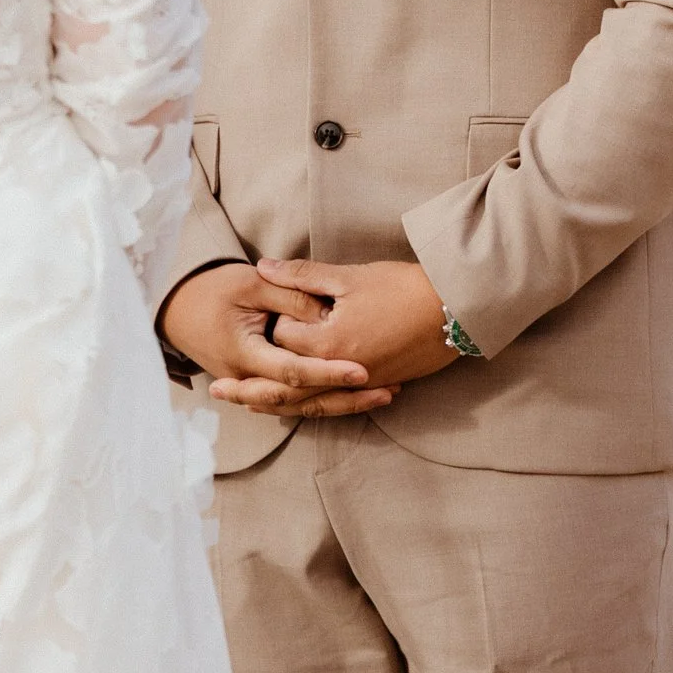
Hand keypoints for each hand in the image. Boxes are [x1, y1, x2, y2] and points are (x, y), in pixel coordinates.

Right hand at [159, 262, 396, 420]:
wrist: (175, 306)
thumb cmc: (211, 289)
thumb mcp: (250, 284)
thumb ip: (289, 296)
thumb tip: (327, 313)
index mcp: (244, 355)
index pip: (294, 372)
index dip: (329, 372)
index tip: (364, 370)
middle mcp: (250, 380)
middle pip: (303, 400)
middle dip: (346, 398)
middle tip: (388, 389)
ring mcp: (254, 387)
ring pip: (302, 406)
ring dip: (343, 402)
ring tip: (385, 394)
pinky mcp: (259, 384)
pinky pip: (295, 400)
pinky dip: (326, 398)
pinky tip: (356, 394)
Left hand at [257, 257, 457, 389]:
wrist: (456, 309)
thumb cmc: (403, 288)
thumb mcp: (349, 276)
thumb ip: (301, 276)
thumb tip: (262, 267)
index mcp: (328, 344)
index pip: (283, 340)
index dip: (274, 320)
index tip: (269, 302)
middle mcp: (340, 372)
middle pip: (284, 387)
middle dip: (248, 390)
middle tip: (216, 392)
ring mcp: (360, 384)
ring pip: (309, 402)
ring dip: (276, 404)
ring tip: (248, 406)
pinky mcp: (377, 386)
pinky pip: (336, 403)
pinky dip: (313, 404)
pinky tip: (303, 402)